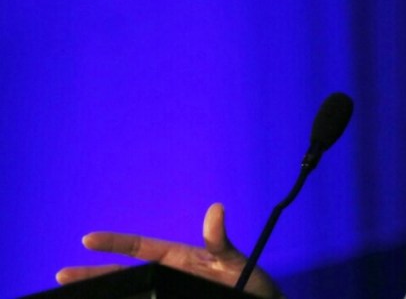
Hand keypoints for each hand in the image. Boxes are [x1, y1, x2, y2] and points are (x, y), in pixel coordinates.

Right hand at [56, 203, 281, 298]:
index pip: (140, 248)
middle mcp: (168, 276)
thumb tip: (216, 210)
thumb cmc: (248, 282)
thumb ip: (218, 240)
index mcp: (178, 258)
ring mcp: (168, 293)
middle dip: (94, 276)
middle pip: (124, 275)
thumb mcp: (233, 260)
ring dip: (105, 296)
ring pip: (131, 294)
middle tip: (62, 277)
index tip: (88, 240)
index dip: (115, 243)